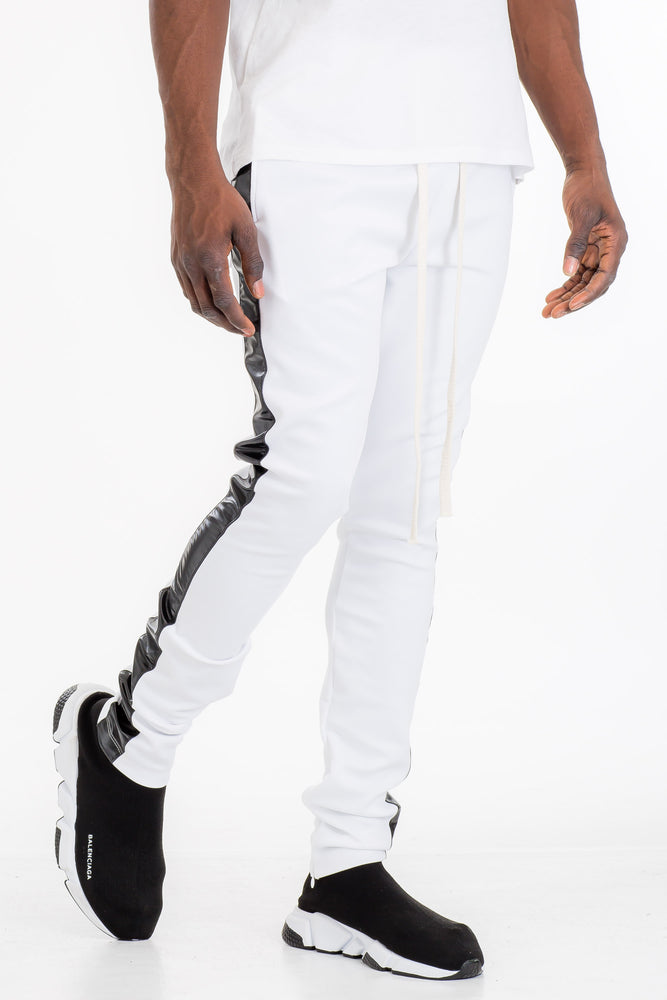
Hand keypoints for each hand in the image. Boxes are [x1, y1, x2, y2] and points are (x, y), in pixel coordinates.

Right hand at [170, 162, 264, 335]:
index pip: (224, 302)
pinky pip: (186, 289)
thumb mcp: (246, 230)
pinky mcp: (176, 257)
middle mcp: (191, 264)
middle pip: (207, 308)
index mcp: (210, 258)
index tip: (248, 329)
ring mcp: (180, 262)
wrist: (193, 180)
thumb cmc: (221, 200)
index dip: (237, 320)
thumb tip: (258, 292)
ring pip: (193, 302)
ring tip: (228, 320)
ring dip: (211, 316)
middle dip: (225, 324)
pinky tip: (211, 301)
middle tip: (241, 330)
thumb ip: (253, 263)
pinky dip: (199, 301)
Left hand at [542, 163, 627, 318]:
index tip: (571, 305)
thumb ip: (575, 244)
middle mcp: (610, 250)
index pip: (605, 276)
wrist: (584, 172)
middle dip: (573, 301)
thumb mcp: (581, 216)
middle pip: (593, 284)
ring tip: (547, 311)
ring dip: (566, 297)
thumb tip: (567, 271)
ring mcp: (599, 251)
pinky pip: (577, 273)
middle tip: (552, 315)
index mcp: (616, 242)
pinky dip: (565, 285)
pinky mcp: (587, 249)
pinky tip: (551, 296)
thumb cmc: (587, 189)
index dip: (588, 293)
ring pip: (583, 281)